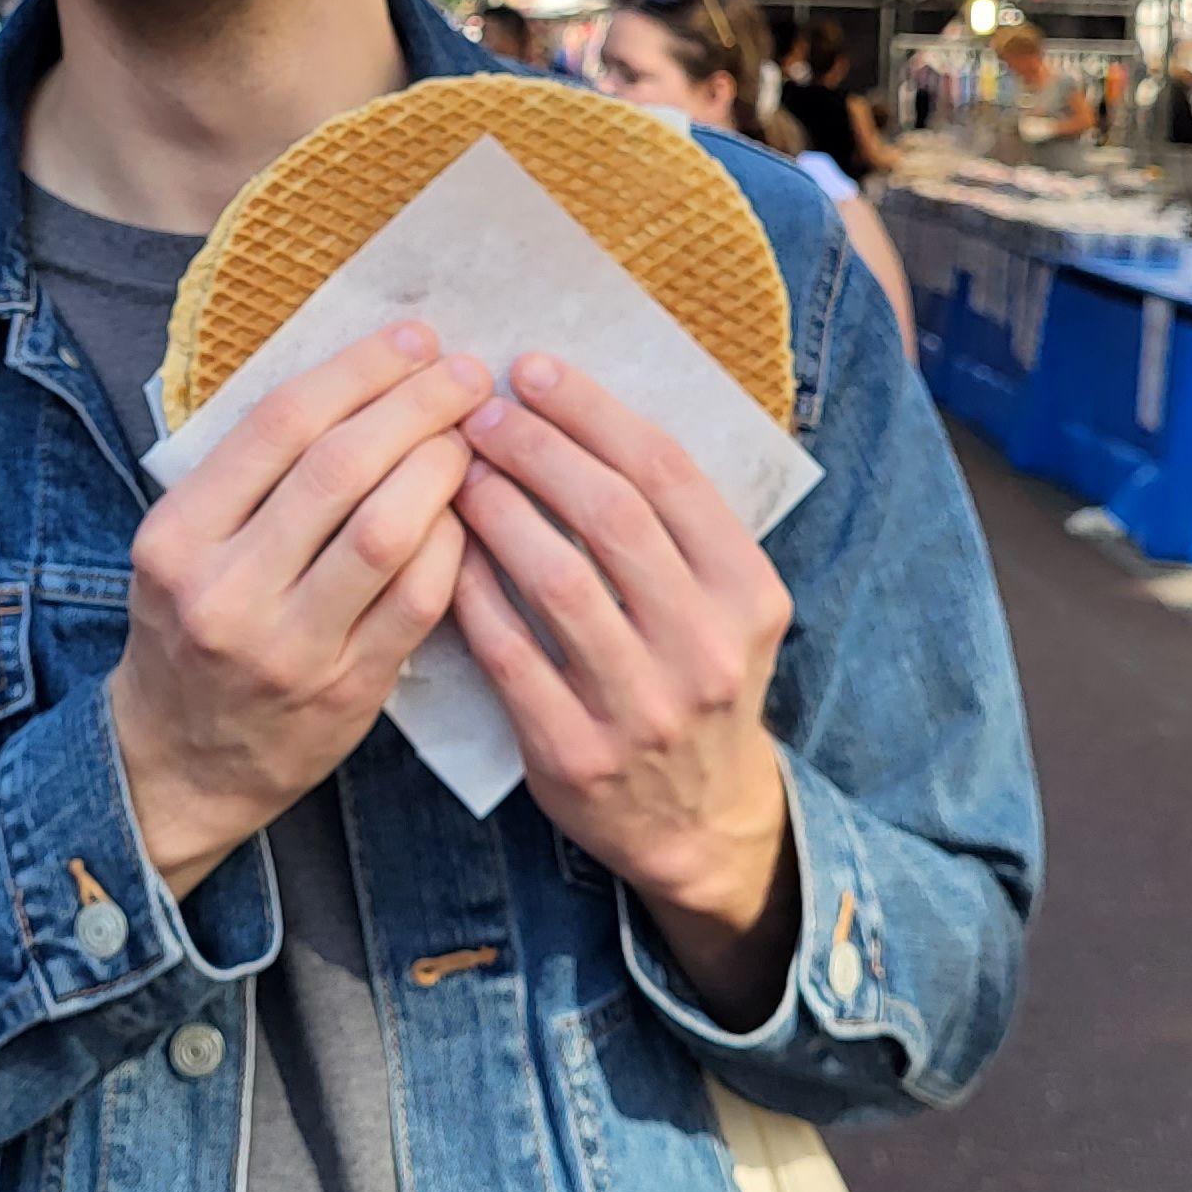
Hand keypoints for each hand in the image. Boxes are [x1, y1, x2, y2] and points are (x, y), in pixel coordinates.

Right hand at [110, 324, 490, 897]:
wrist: (181, 763)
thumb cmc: (194, 627)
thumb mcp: (185, 547)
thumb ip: (252, 475)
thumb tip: (365, 375)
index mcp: (177, 536)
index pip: (280, 425)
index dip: (359, 370)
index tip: (413, 340)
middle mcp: (224, 590)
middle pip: (340, 467)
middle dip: (417, 405)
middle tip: (466, 375)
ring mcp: (287, 647)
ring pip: (388, 531)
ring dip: (444, 469)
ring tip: (471, 436)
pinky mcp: (345, 690)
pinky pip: (419, 599)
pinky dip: (453, 543)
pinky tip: (468, 512)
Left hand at [450, 355, 799, 1022]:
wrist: (699, 822)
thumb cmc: (692, 678)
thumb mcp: (724, 603)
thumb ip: (673, 522)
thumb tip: (574, 407)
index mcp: (750, 592)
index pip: (669, 473)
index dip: (593, 410)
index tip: (531, 369)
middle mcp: (707, 647)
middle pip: (611, 515)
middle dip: (535, 448)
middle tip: (477, 410)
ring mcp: (643, 707)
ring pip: (556, 580)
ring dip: (495, 509)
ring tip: (454, 468)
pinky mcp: (576, 755)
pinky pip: (508, 653)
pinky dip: (469, 591)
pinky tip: (442, 549)